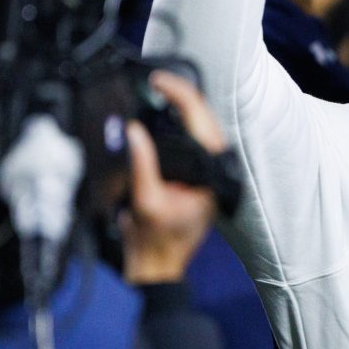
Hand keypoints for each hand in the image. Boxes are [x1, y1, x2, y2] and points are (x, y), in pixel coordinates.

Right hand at [122, 71, 228, 285]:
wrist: (158, 267)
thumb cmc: (156, 241)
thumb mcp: (145, 202)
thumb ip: (141, 164)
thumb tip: (133, 130)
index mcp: (210, 171)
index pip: (200, 118)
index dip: (179, 93)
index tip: (156, 81)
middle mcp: (215, 168)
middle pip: (204, 116)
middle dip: (181, 93)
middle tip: (155, 81)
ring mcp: (208, 171)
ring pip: (201, 126)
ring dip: (181, 106)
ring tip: (158, 91)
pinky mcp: (198, 174)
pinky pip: (192, 139)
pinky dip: (179, 123)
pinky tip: (163, 114)